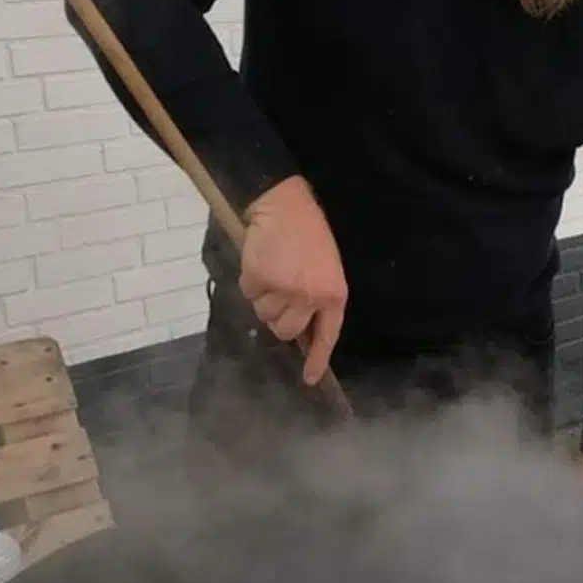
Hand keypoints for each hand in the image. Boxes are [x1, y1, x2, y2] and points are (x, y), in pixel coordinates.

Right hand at [238, 175, 347, 386]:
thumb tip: (302, 330)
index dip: (317, 358)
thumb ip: (318, 298)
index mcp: (334, 294)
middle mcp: (311, 297)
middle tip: (279, 290)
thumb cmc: (307, 233)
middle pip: (286, 330)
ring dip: (263, 296)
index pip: (327, 335)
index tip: (310, 378)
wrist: (284, 204)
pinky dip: (249, 280)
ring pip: (264, 314)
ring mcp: (285, 290)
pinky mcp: (260, 280)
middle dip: (278, 317)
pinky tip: (260, 260)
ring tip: (273, 268)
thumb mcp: (325, 268)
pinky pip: (248, 293)